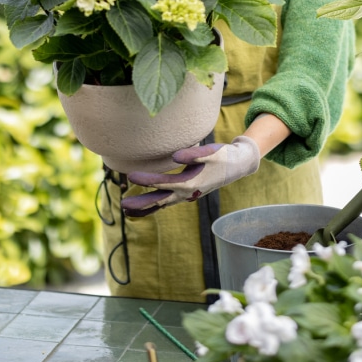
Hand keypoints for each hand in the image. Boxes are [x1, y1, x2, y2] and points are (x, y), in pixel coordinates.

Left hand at [121, 136, 261, 216]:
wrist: (238, 164)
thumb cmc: (224, 156)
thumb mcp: (212, 152)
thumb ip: (194, 154)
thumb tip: (175, 156)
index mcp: (192, 183)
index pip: (165, 183)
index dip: (148, 181)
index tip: (131, 176)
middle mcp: (187, 193)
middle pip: (161, 200)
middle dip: (142, 203)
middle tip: (122, 204)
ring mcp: (187, 195)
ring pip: (163, 204)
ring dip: (145, 208)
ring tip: (126, 210)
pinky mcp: (187, 193)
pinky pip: (167, 202)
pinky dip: (154, 206)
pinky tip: (143, 208)